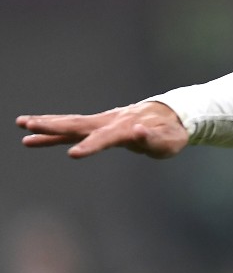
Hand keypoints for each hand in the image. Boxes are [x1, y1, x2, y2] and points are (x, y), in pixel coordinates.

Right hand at [17, 101, 188, 158]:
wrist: (170, 117)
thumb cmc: (170, 134)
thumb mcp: (168, 141)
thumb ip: (152, 138)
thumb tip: (138, 132)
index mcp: (126, 128)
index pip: (105, 138)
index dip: (90, 146)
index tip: (73, 154)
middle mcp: (109, 122)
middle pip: (78, 124)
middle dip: (54, 127)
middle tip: (28, 126)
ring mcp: (102, 122)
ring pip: (71, 123)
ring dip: (47, 125)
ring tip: (21, 124)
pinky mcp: (98, 126)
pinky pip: (72, 127)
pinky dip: (53, 130)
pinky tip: (32, 136)